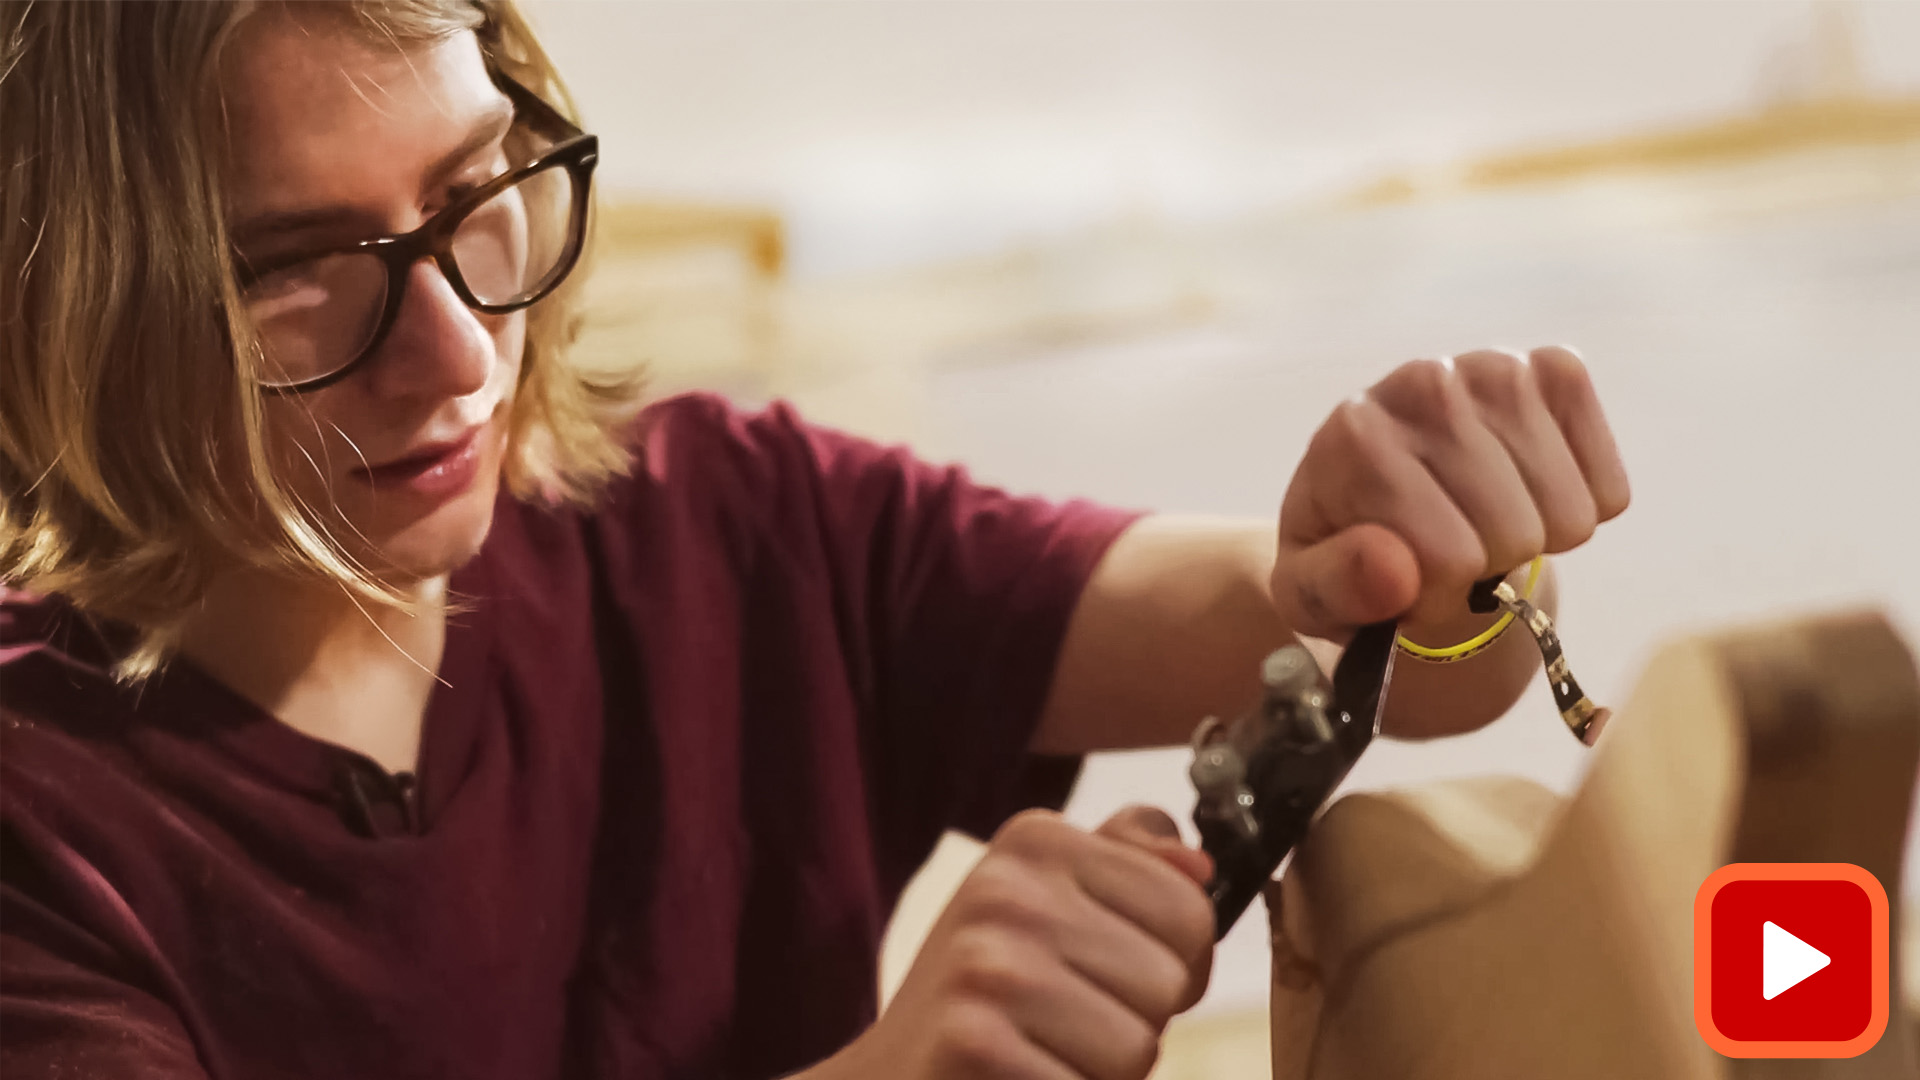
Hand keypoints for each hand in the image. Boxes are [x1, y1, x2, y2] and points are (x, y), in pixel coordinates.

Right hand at [819, 807, 1214, 1079]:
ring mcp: (986, 968)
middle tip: (1063, 1023)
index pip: (1190, 910)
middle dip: (1136, 1022)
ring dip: (1103, 1071)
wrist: (889, 1076)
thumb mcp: (1043, 901)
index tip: (1111, 975)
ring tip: (1041, 1053)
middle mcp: (1004, 890)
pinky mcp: (974, 1044)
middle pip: (1170, 981)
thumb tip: (1199, 864)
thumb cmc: (986, 994)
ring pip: (1140, 1046)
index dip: (1175, 963)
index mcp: (1033, 839)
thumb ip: (1128, 864)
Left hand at [1269, 346, 1629, 640]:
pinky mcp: (1557, 372)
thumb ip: (1334, 587)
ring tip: (1481, 523)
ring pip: (1570, 517)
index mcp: (1355, 434)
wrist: (1385, 493)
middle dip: (1486, 569)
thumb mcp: (1310, 590)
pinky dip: (1578, 513)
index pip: (1448, 557)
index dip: (1434, 595)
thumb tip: (1393, 568)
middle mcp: (1424, 383)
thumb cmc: (1344, 549)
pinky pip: (1609, 490)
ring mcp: (1496, 369)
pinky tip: (1526, 494)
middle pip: (1516, 535)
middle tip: (1448, 550)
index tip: (1404, 580)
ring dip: (1533, 543)